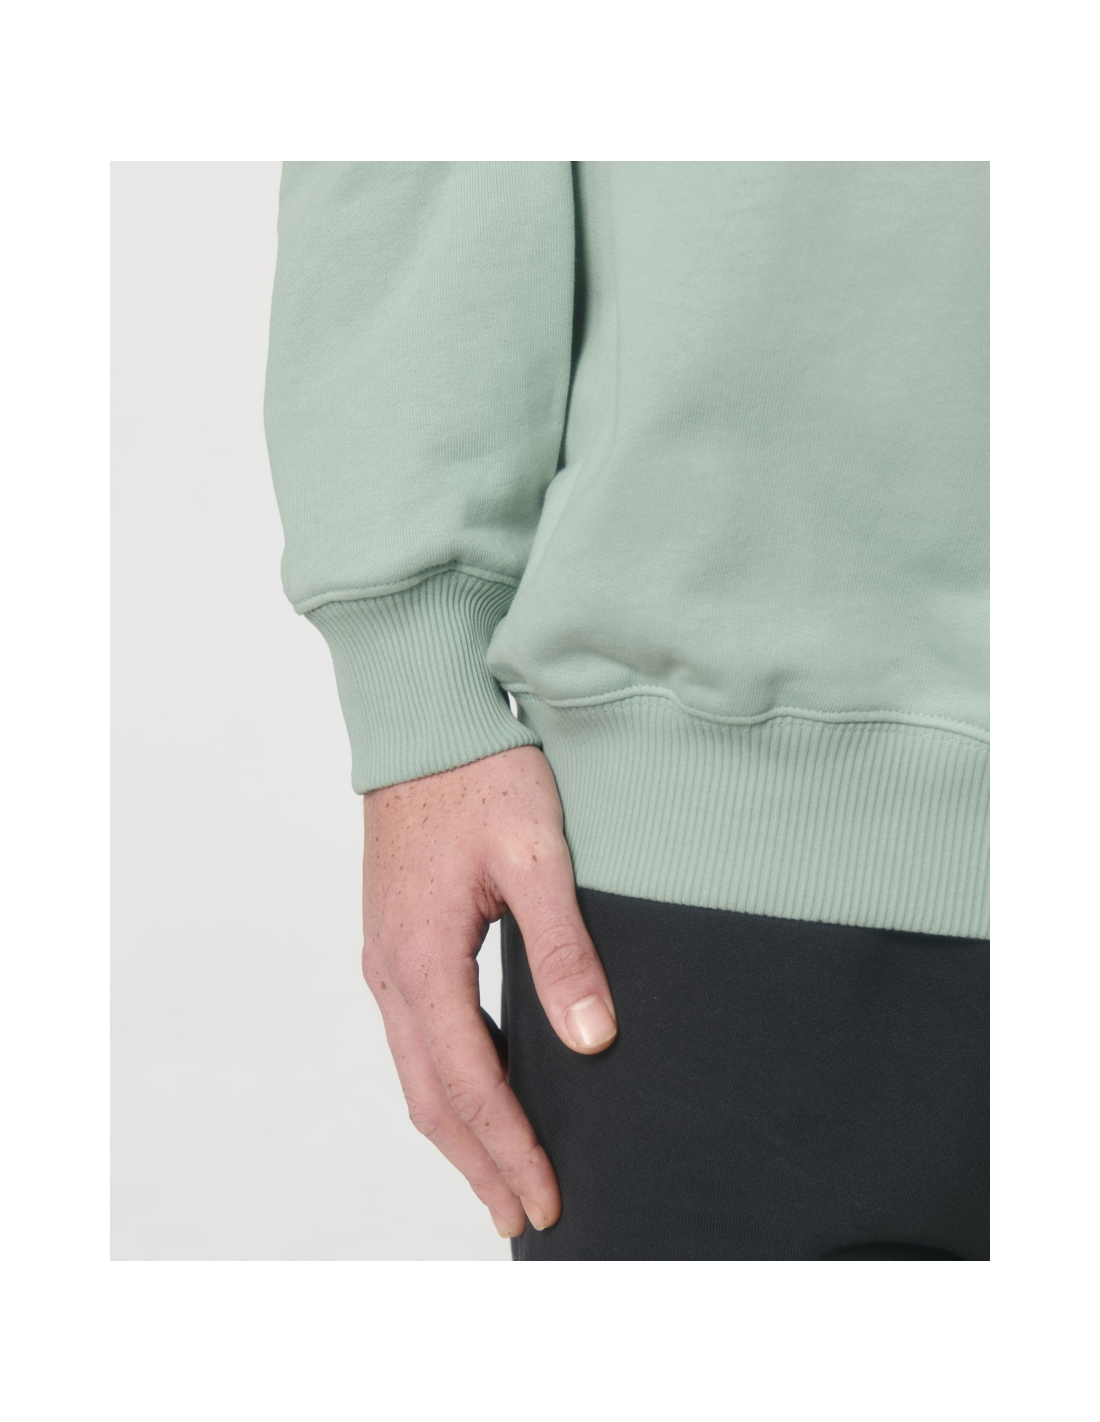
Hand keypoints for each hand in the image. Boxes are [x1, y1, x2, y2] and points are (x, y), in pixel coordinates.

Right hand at [361, 745, 616, 1238]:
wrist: (424, 721)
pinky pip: (414, 1038)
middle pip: (432, 1097)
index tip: (549, 1199)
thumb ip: (562, 950)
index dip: (510, 1149)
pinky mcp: (392, 942)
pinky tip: (480, 1091)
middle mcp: (390, 972)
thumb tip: (592, 1040)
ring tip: (502, 1175)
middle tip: (527, 1216)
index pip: (471, 1084)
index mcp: (421, 960)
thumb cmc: (481, 776)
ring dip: (459, 1131)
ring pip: (417, 1073)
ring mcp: (384, 958)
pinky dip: (447, 1084)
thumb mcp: (535, 858)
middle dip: (480, 1163)